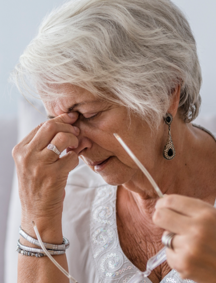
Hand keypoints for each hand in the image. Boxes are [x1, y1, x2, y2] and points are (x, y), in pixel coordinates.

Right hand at [12, 112, 79, 236]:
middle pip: (51, 126)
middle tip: (76, 133)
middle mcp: (27, 155)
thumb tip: (69, 124)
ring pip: (63, 137)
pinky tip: (72, 163)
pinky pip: (72, 156)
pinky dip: (76, 158)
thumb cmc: (39, 185)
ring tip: (75, 147)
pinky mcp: (53, 175)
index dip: (61, 120)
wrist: (37, 213)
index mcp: (20, 149)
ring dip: (74, 139)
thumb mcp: (33, 162)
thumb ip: (45, 144)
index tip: (72, 119)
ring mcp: (39, 165)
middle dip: (68, 126)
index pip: (42, 125)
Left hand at [153, 195, 215, 282]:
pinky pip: (169, 254)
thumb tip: (166, 203)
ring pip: (165, 237)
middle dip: (160, 218)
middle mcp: (198, 228)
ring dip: (173, 240)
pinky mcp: (185, 264)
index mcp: (207, 213)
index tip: (162, 206)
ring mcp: (190, 247)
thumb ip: (192, 211)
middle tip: (167, 222)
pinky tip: (192, 258)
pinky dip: (176, 256)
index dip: (162, 203)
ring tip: (191, 246)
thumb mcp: (215, 218)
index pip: (171, 200)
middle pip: (160, 216)